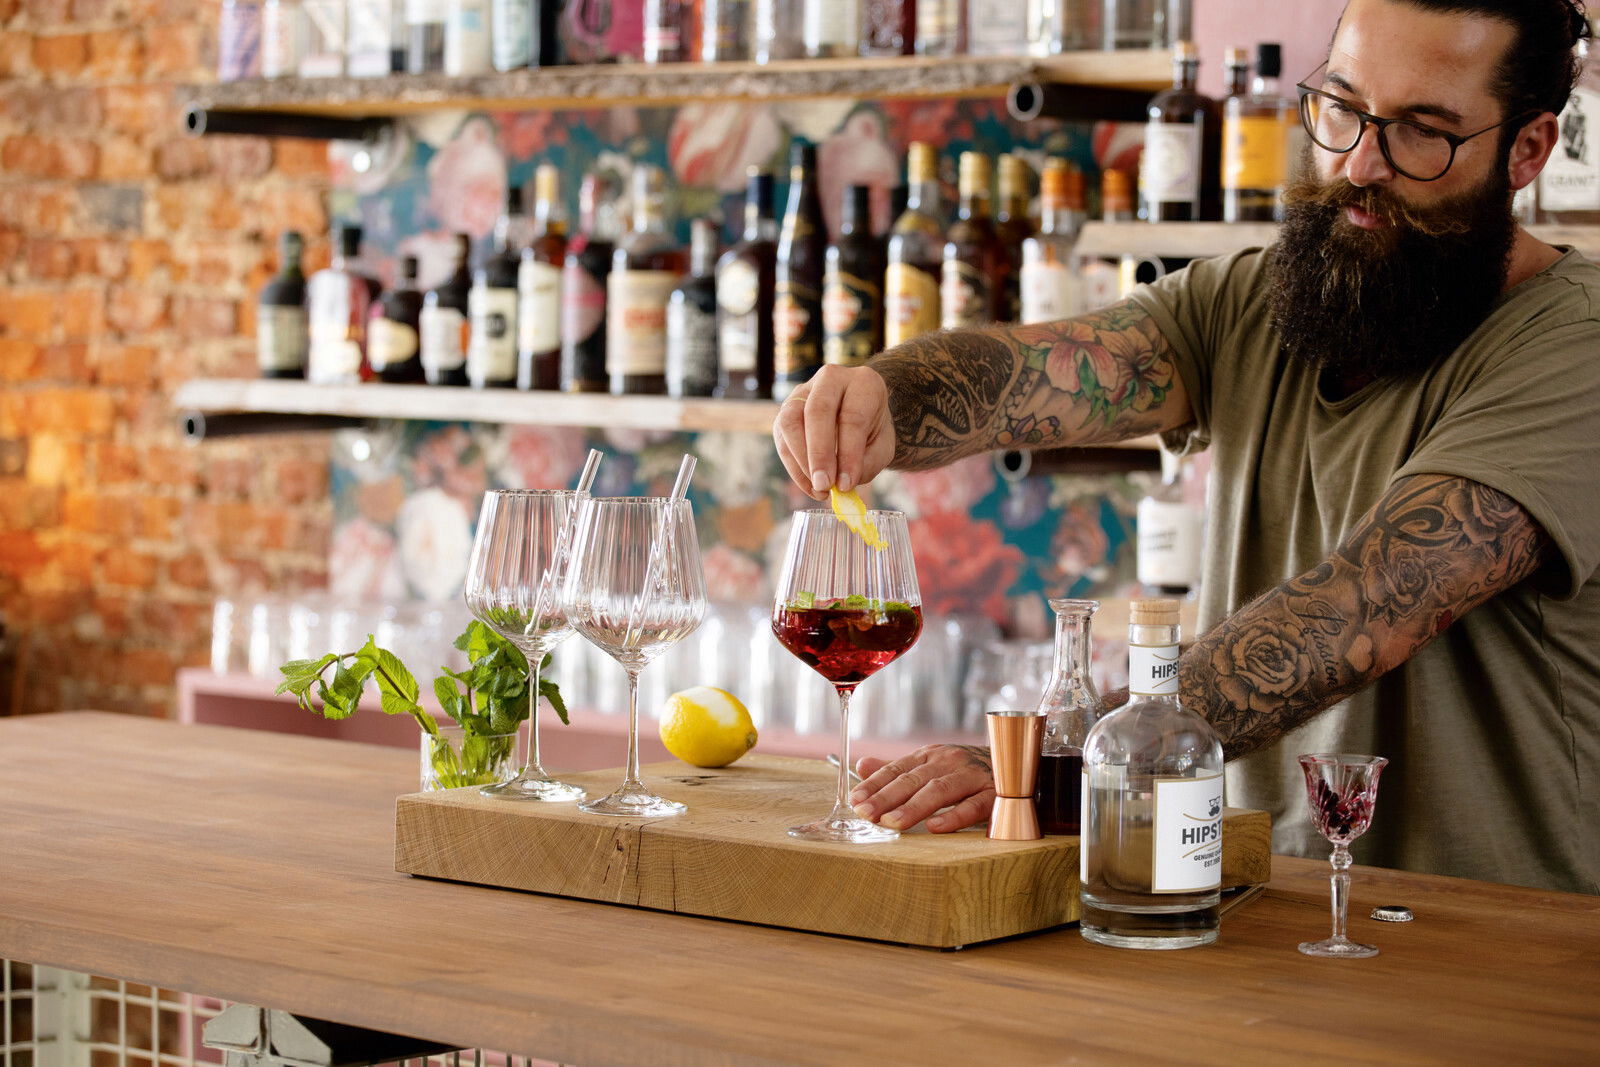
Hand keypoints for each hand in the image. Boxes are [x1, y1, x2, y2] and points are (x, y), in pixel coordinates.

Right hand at [772, 365, 895, 499]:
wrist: (861, 413)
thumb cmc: (872, 430)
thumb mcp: (882, 446)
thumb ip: (867, 463)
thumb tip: (841, 484)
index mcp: (863, 382)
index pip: (852, 415)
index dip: (848, 452)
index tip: (846, 483)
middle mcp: (829, 379)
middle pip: (817, 411)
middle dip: (819, 453)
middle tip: (825, 485)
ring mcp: (802, 392)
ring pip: (790, 421)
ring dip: (801, 460)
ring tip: (818, 488)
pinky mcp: (785, 411)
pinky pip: (782, 438)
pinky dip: (793, 467)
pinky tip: (810, 485)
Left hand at [849, 744, 994, 832]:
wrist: (1017, 765)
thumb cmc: (966, 772)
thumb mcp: (931, 766)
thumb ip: (898, 769)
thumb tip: (862, 765)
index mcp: (931, 755)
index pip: (897, 769)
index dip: (875, 785)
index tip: (855, 801)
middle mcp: (949, 761)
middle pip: (913, 779)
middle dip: (887, 797)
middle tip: (867, 814)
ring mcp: (972, 776)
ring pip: (940, 790)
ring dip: (914, 807)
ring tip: (893, 823)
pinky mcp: (995, 793)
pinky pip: (974, 805)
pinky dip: (955, 816)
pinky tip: (936, 827)